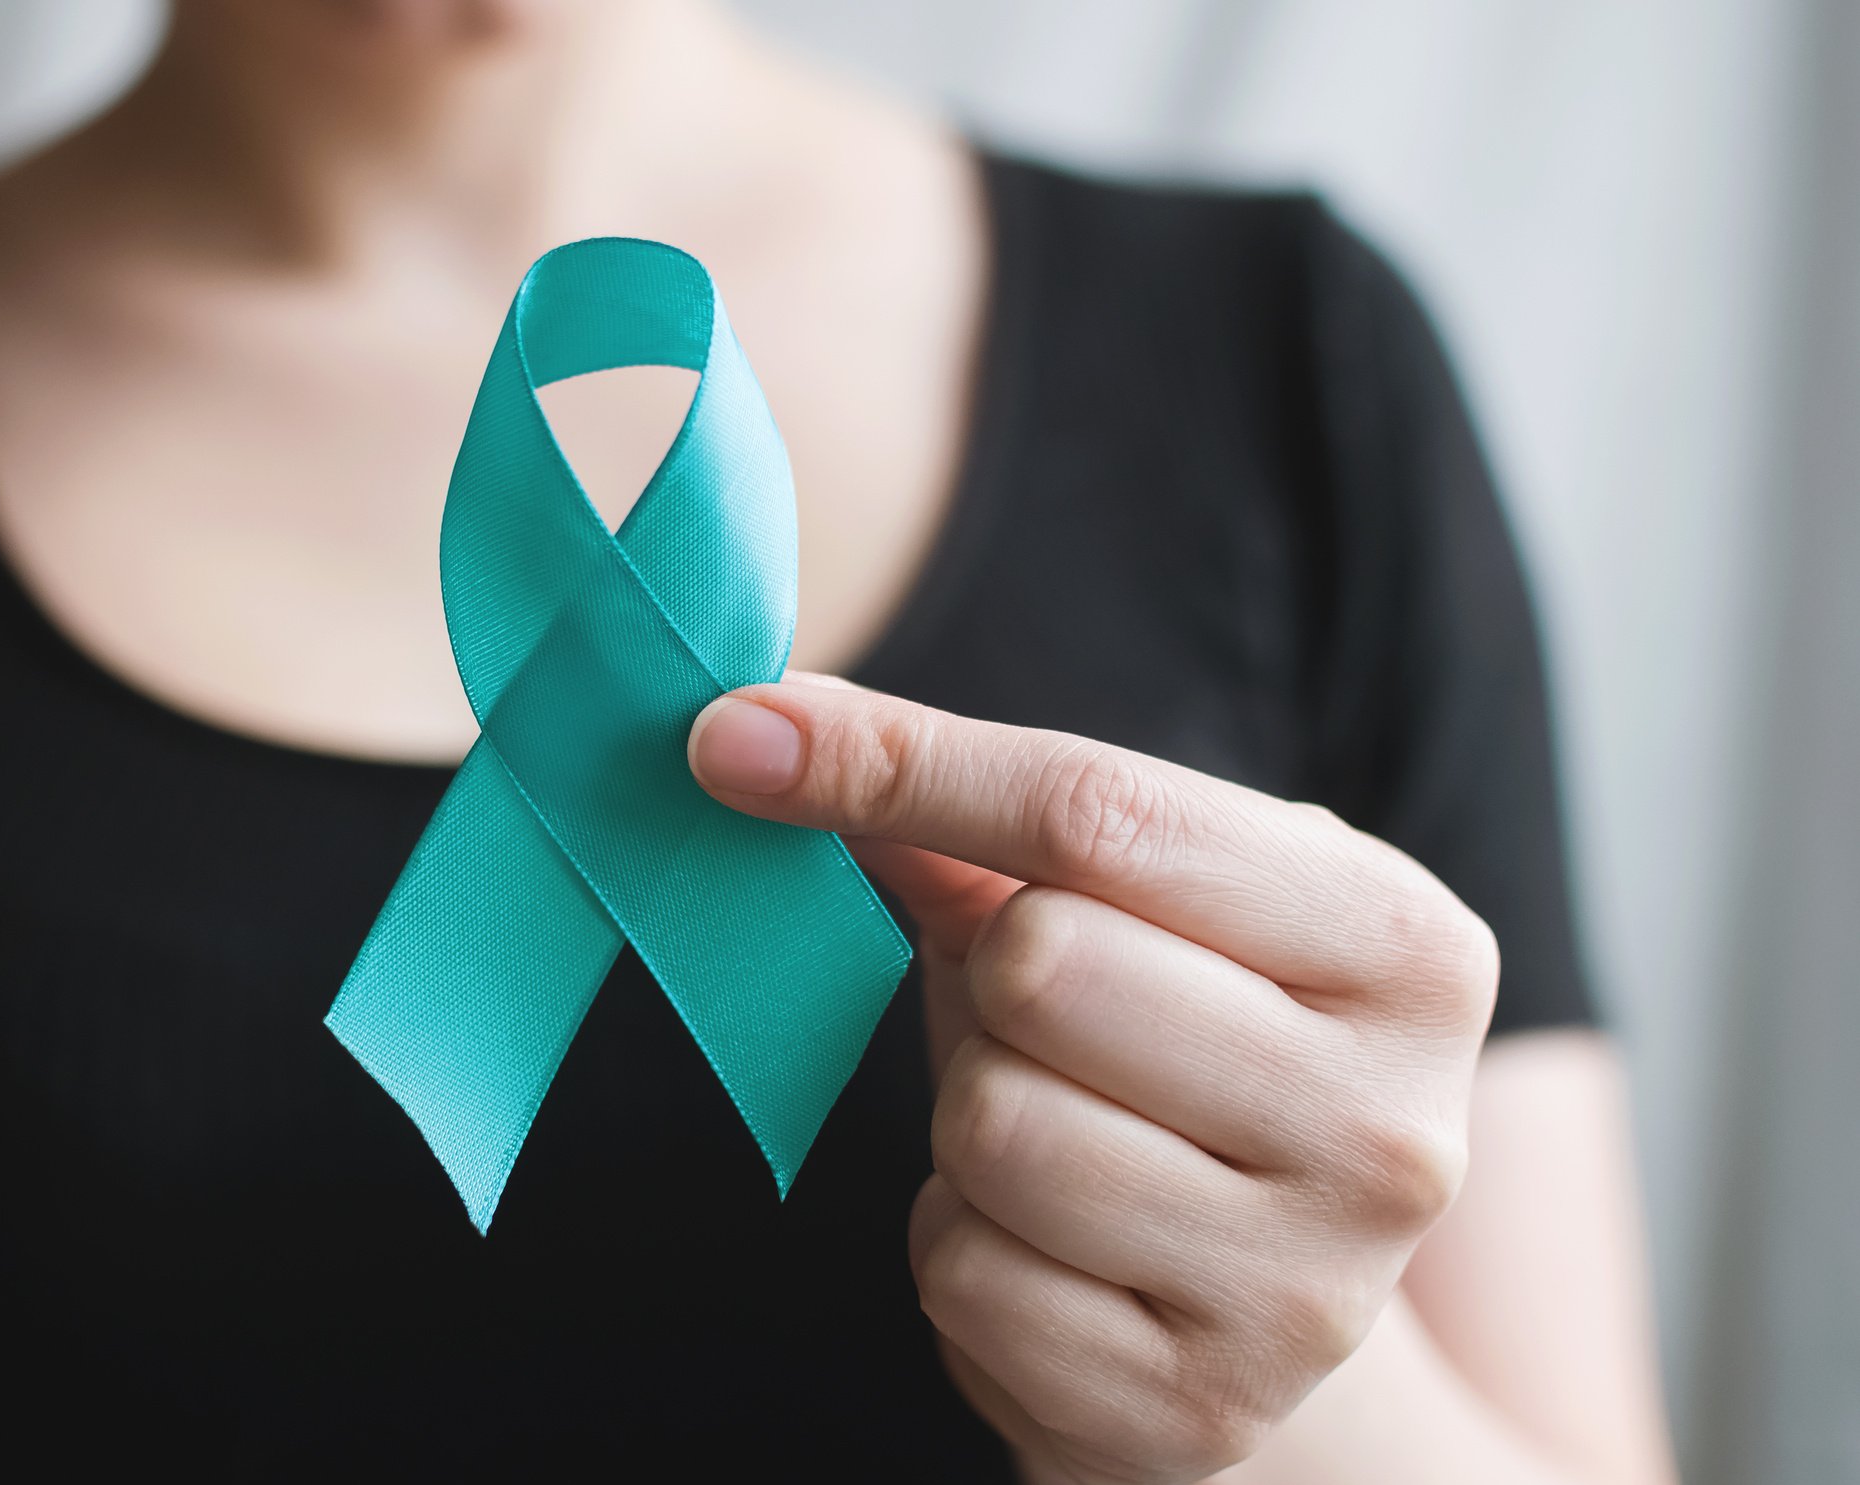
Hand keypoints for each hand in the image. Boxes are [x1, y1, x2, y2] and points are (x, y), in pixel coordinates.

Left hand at [688, 678, 1498, 1483]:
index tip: (740, 733)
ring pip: (992, 1126)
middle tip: (1045, 1016)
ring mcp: (1306, 1295)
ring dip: (972, 1117)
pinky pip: (963, 1271)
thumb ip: (973, 818)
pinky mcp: (1194, 1414)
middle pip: (1043, 967)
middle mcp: (1393, 1129)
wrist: (1269, 1293)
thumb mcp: (1137, 907)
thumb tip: (767, 735)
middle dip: (993, 977)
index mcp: (1408, 948)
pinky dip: (961, 1239)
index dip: (900, 763)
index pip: (1104, 814)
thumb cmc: (1180, 1049)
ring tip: (1057, 1128)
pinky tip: (1046, 1241)